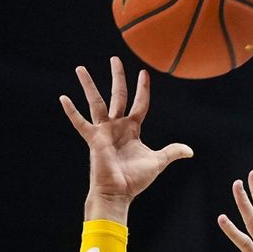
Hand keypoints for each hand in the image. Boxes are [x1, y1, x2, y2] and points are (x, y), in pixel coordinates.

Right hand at [60, 57, 192, 222]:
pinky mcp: (94, 139)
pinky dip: (72, 112)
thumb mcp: (158, 162)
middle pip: (118, 96)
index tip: (144, 73)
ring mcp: (104, 131)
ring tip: (80, 68)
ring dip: (89, 85)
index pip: (139, 104)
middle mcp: (117, 126)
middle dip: (117, 77)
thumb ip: (172, 152)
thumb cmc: (135, 179)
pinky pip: (80, 123)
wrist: (119, 192)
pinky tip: (62, 98)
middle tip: (115, 59)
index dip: (142, 89)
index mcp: (132, 129)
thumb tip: (190, 151)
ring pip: (96, 102)